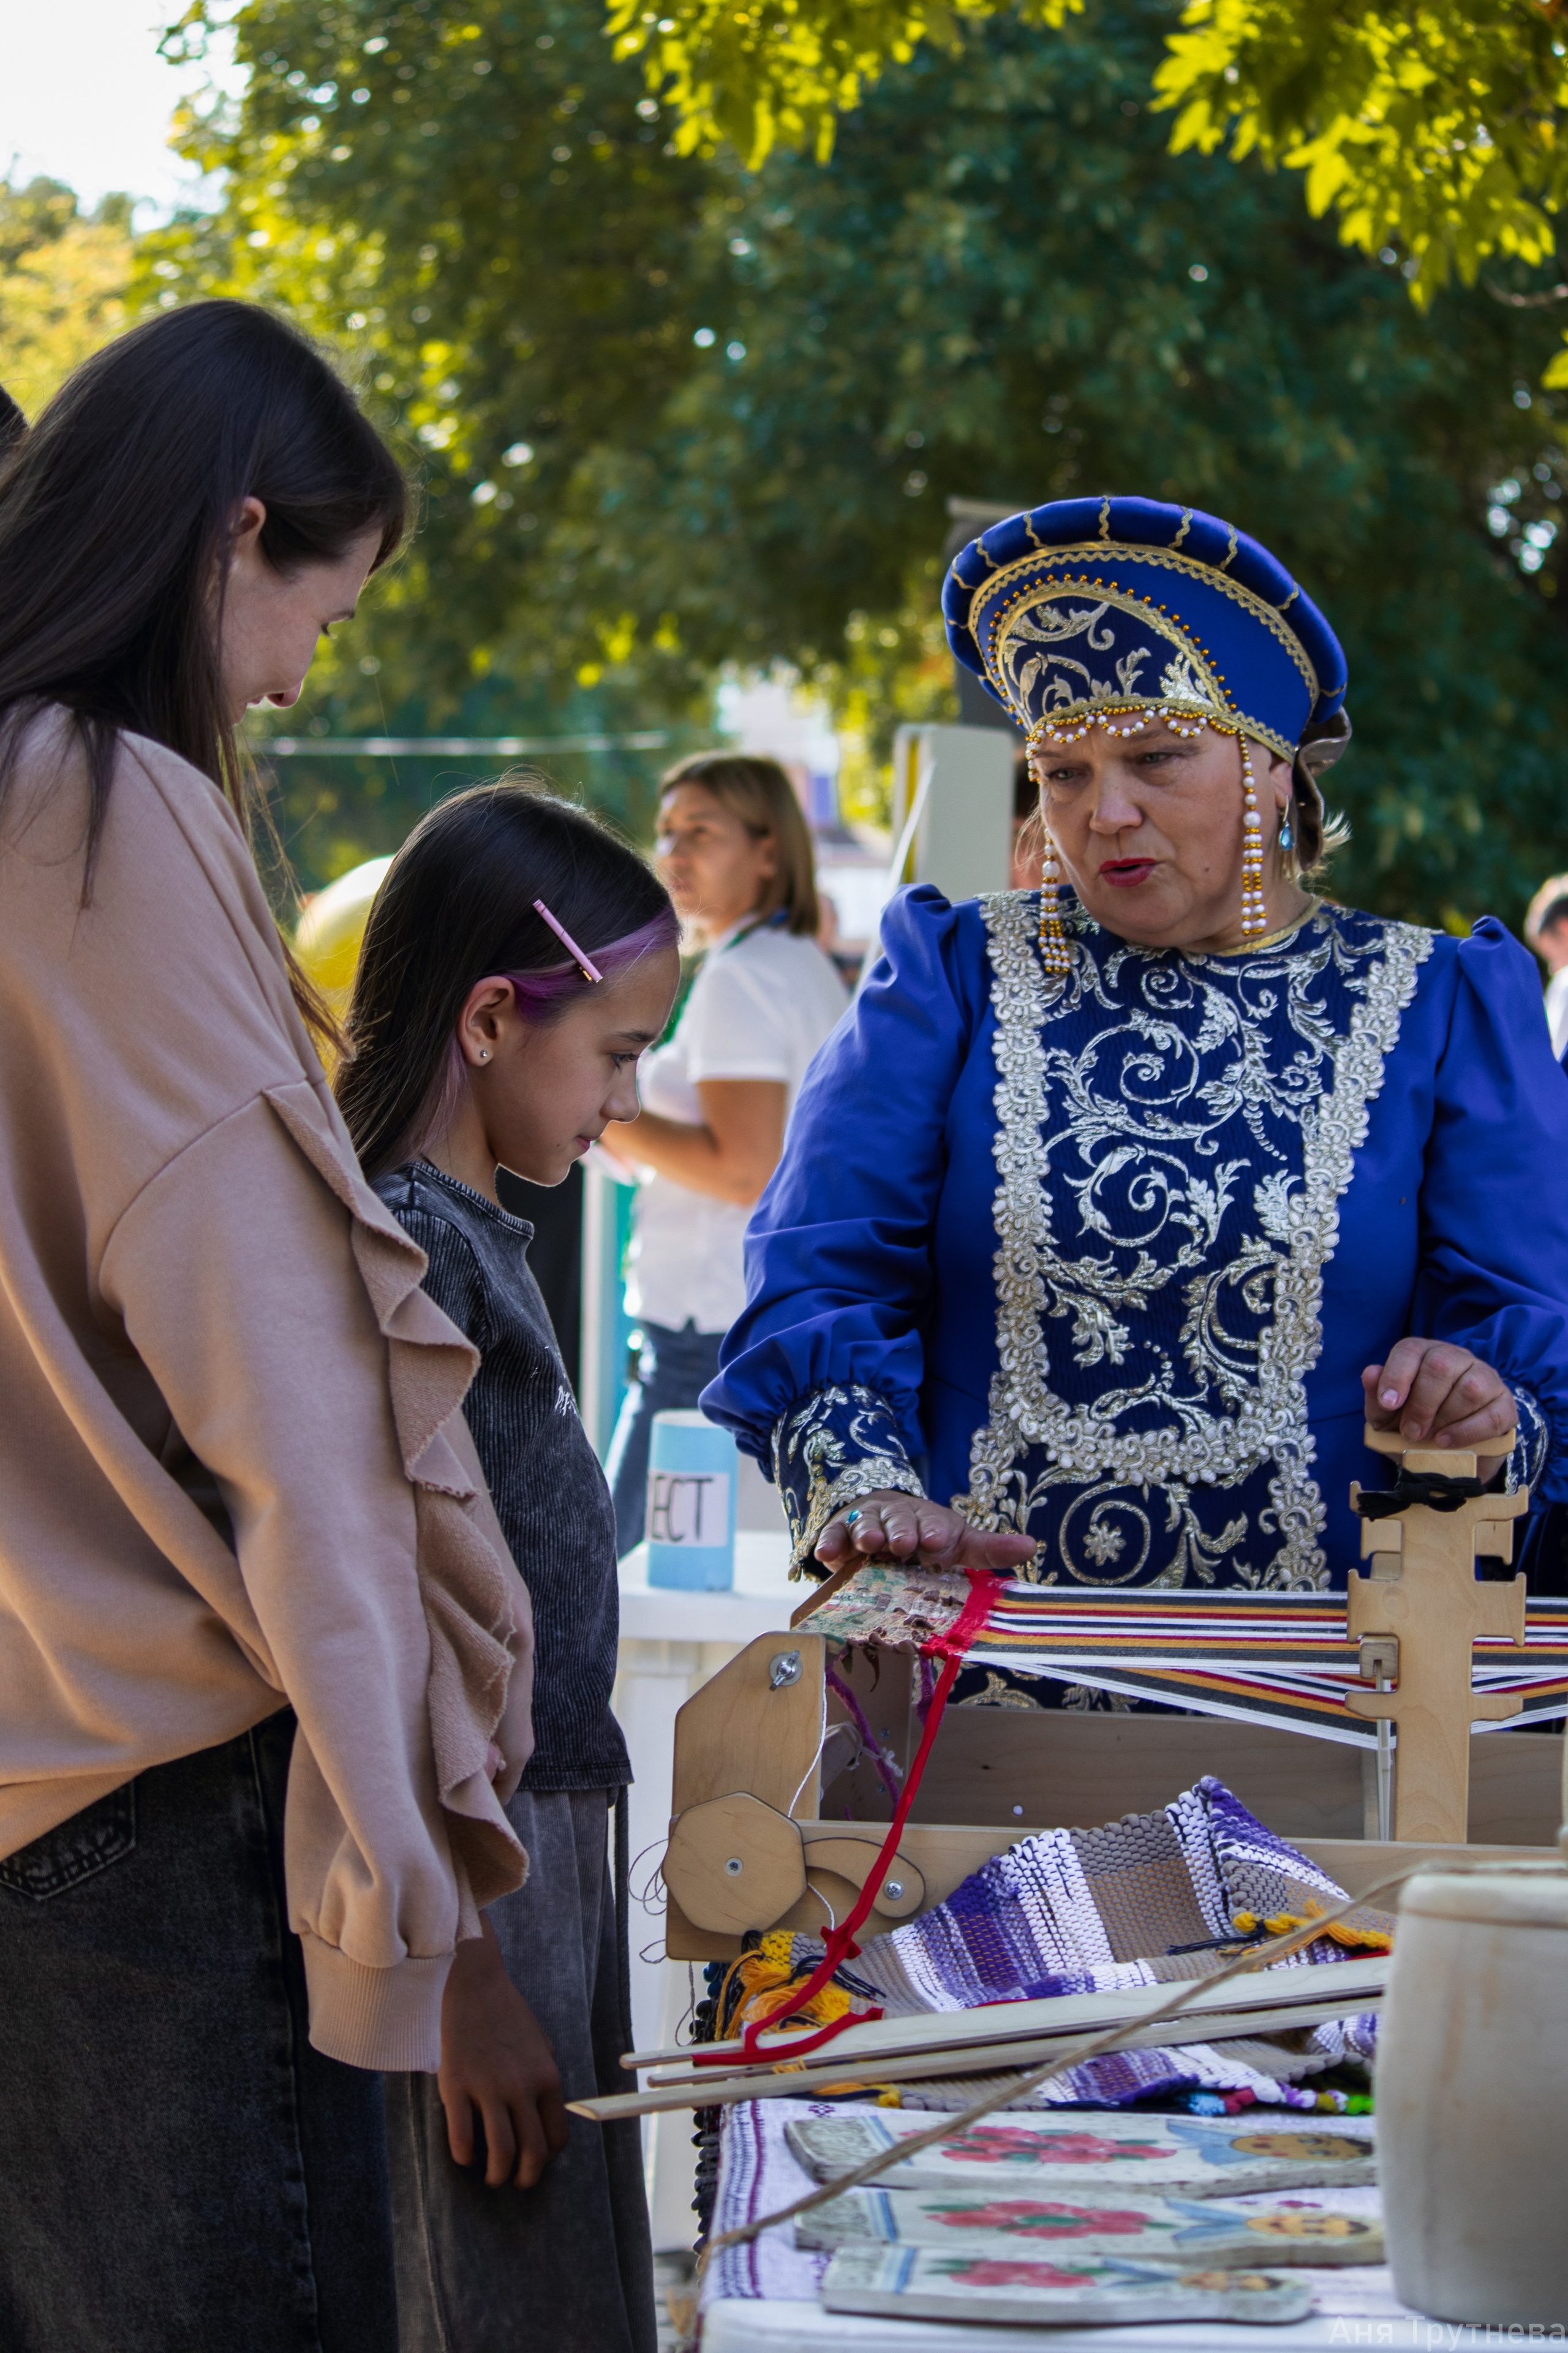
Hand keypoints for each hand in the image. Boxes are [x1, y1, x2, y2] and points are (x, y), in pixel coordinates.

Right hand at [438, 1918, 568, 2188]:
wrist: (475, 1984)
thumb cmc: (509, 2015)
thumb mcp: (541, 2047)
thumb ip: (544, 2083)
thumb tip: (546, 2119)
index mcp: (547, 2078)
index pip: (557, 2137)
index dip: (547, 2159)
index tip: (534, 2163)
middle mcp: (522, 2087)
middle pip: (532, 2152)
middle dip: (524, 2178)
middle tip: (513, 2181)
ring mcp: (489, 2087)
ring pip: (500, 2151)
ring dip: (496, 2174)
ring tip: (489, 2175)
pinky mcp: (457, 2085)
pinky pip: (462, 2137)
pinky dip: (464, 2156)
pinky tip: (464, 2155)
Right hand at [816, 1488, 1036, 1574]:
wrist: (881, 1519)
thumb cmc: (925, 1536)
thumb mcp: (957, 1542)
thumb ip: (989, 1548)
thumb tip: (1032, 1546)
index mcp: (930, 1521)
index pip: (934, 1523)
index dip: (935, 1531)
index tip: (938, 1541)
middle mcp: (898, 1518)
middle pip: (900, 1521)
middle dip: (901, 1531)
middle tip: (903, 1544)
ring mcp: (867, 1524)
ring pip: (866, 1524)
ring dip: (867, 1533)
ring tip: (869, 1544)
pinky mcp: (839, 1534)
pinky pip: (834, 1537)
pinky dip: (831, 1543)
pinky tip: (829, 1554)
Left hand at [1362, 1338, 1514, 1470]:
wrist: (1450, 1454)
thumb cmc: (1414, 1426)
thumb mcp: (1387, 1418)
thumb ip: (1376, 1398)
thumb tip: (1370, 1373)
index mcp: (1423, 1354)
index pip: (1410, 1350)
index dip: (1396, 1375)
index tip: (1388, 1403)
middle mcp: (1456, 1357)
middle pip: (1440, 1366)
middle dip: (1421, 1404)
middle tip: (1411, 1432)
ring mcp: (1485, 1378)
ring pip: (1469, 1388)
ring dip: (1445, 1418)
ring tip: (1430, 1438)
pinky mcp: (1505, 1405)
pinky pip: (1491, 1415)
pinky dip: (1466, 1432)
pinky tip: (1447, 1442)